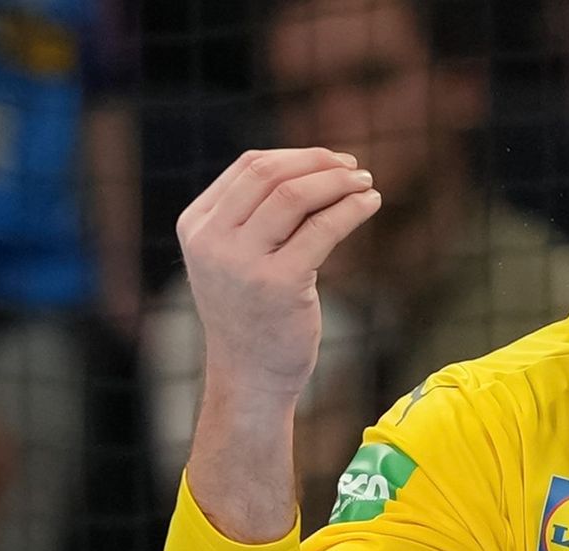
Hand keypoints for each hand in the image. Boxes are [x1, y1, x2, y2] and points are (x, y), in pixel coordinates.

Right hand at [175, 148, 380, 400]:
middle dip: (320, 163)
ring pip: (295, 195)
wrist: (249, 377)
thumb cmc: (252, 314)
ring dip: (339, 183)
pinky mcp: (279, 283)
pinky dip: (352, 209)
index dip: (297, 156)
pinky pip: (323, 228)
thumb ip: (255, 216)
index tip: (332, 161)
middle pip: (271, 174)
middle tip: (354, 168)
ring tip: (366, 184)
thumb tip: (313, 167)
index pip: (249, 167)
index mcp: (197, 225)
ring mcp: (242, 262)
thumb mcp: (235, 258)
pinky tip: (371, 204)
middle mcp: (212, 240)